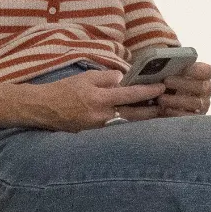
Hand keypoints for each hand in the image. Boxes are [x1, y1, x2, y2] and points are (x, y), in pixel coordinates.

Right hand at [27, 69, 165, 131]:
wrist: (44, 108)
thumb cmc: (64, 90)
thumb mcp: (86, 77)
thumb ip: (107, 77)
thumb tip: (124, 78)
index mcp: (100, 99)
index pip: (130, 95)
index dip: (148, 91)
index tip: (162, 87)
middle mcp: (102, 116)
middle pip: (134, 115)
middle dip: (152, 111)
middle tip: (166, 105)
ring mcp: (99, 128)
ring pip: (127, 123)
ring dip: (142, 118)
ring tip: (156, 111)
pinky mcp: (95, 134)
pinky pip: (116, 127)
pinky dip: (127, 122)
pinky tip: (136, 118)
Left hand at [156, 61, 210, 116]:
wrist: (166, 99)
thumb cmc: (170, 81)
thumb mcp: (172, 71)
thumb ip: (172, 64)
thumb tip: (164, 57)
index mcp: (204, 75)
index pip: (207, 71)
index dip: (196, 70)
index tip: (181, 68)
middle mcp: (207, 89)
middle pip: (201, 86)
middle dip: (182, 84)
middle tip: (165, 81)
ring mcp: (203, 104)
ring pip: (195, 103)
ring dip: (177, 100)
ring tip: (161, 98)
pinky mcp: (196, 118)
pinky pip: (190, 117)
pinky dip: (177, 113)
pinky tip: (165, 109)